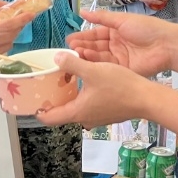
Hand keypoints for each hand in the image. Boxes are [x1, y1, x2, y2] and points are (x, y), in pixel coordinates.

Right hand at [0, 0, 26, 72]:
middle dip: (17, 28)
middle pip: (11, 36)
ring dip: (10, 38)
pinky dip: (1, 48)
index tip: (31, 15)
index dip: (22, 19)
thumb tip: (5, 3)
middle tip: (18, 22)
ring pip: (7, 47)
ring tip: (4, 32)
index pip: (8, 25)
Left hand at [36, 52, 158, 128]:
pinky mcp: (107, 113)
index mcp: (77, 112)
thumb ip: (72, 63)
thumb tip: (56, 58)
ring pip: (76, 108)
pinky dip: (82, 97)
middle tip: (47, 84)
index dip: (37, 110)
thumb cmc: (119, 86)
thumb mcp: (93, 70)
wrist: (146, 98)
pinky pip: (88, 106)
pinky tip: (85, 83)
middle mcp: (85, 119)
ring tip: (64, 80)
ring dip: (68, 96)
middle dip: (52, 99)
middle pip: (61, 113)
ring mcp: (97, 118)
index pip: (49, 118)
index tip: (31, 99)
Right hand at [67, 9, 176, 76]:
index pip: (96, 35)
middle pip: (96, 47)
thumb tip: (83, 11)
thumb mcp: (122, 20)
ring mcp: (119, 58)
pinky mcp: (123, 70)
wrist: (166, 44)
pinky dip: (97, 63)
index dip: (83, 37)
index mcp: (116, 32)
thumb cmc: (146, 28)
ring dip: (87, 55)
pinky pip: (107, 66)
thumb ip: (102, 18)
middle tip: (69, 48)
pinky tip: (87, 60)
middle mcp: (116, 45)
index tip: (70, 39)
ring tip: (75, 53)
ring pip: (99, 57)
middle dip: (82, 47)